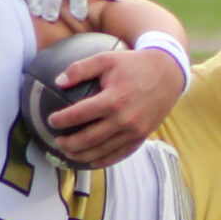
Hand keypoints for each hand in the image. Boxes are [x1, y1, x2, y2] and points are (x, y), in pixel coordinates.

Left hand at [47, 45, 185, 167]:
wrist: (168, 72)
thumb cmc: (134, 63)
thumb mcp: (106, 58)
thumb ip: (80, 68)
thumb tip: (58, 81)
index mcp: (114, 99)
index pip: (80, 114)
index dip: (63, 120)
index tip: (51, 121)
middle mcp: (124, 119)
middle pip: (89, 138)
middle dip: (69, 143)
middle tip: (57, 142)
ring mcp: (134, 131)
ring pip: (103, 150)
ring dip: (83, 155)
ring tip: (69, 153)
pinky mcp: (142, 136)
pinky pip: (120, 154)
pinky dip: (104, 160)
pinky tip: (92, 161)